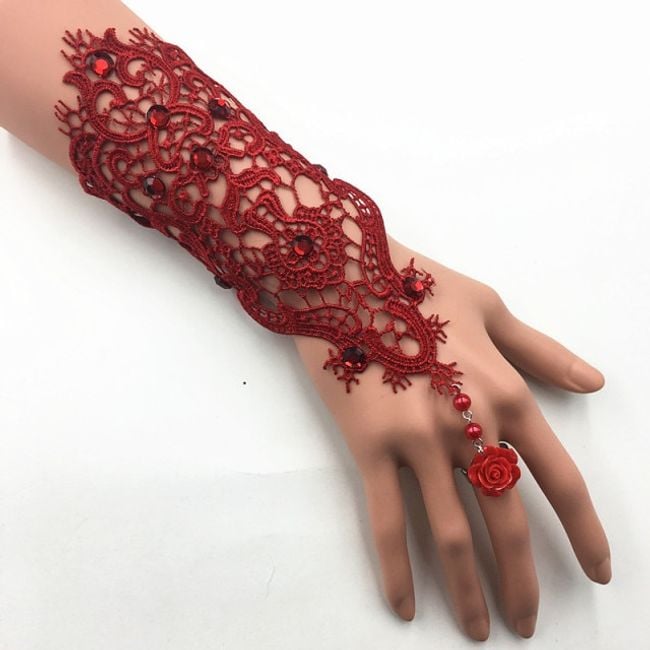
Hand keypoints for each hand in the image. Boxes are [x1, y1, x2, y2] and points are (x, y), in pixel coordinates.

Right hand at [292, 233, 609, 640]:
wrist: (343, 273)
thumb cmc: (418, 284)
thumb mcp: (491, 308)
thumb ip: (542, 351)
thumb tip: (594, 382)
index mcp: (506, 393)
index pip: (558, 480)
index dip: (584, 533)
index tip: (598, 573)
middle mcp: (468, 424)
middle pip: (506, 521)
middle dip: (521, 582)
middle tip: (527, 625)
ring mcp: (416, 440)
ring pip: (449, 532)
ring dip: (467, 590)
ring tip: (478, 630)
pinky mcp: (368, 446)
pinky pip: (384, 520)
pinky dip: (396, 568)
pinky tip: (403, 607)